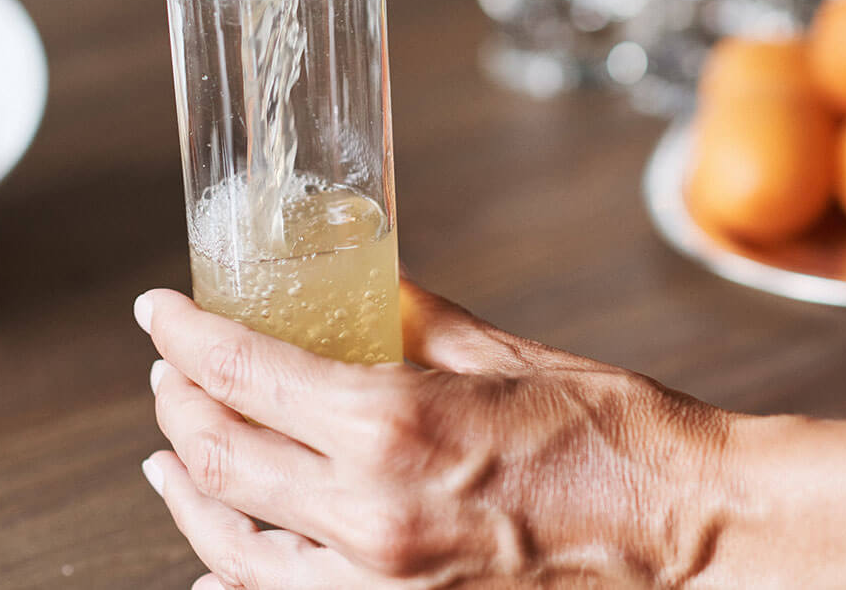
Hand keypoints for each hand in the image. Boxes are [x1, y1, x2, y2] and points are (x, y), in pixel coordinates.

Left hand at [136, 284, 735, 587]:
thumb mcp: (503, 353)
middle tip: (168, 371)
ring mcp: (374, 584)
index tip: (158, 310)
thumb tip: (362, 285)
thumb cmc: (616, 438)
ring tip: (170, 454)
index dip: (182, 335)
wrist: (688, 533)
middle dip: (176, 403)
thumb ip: (413, 319)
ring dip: (186, 489)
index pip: (240, 372)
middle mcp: (365, 513)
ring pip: (230, 540)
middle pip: (215, 456)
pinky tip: (218, 554)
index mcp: (390, 424)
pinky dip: (234, 573)